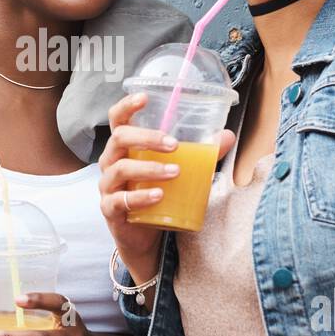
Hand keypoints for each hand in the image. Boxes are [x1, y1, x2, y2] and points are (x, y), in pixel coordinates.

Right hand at [97, 92, 234, 276]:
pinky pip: (120, 201)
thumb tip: (227, 136)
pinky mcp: (110, 210)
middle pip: (119, 139)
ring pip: (120, 169)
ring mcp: (108, 187)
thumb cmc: (157, 195)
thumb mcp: (179, 171)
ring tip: (175, 172)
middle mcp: (111, 163)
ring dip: (149, 169)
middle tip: (174, 144)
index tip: (145, 97)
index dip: (127, 106)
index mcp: (124, 148)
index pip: (117, 119)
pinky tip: (159, 196)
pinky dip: (141, 197)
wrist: (145, 237)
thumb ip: (200, 154)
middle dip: (147, 138)